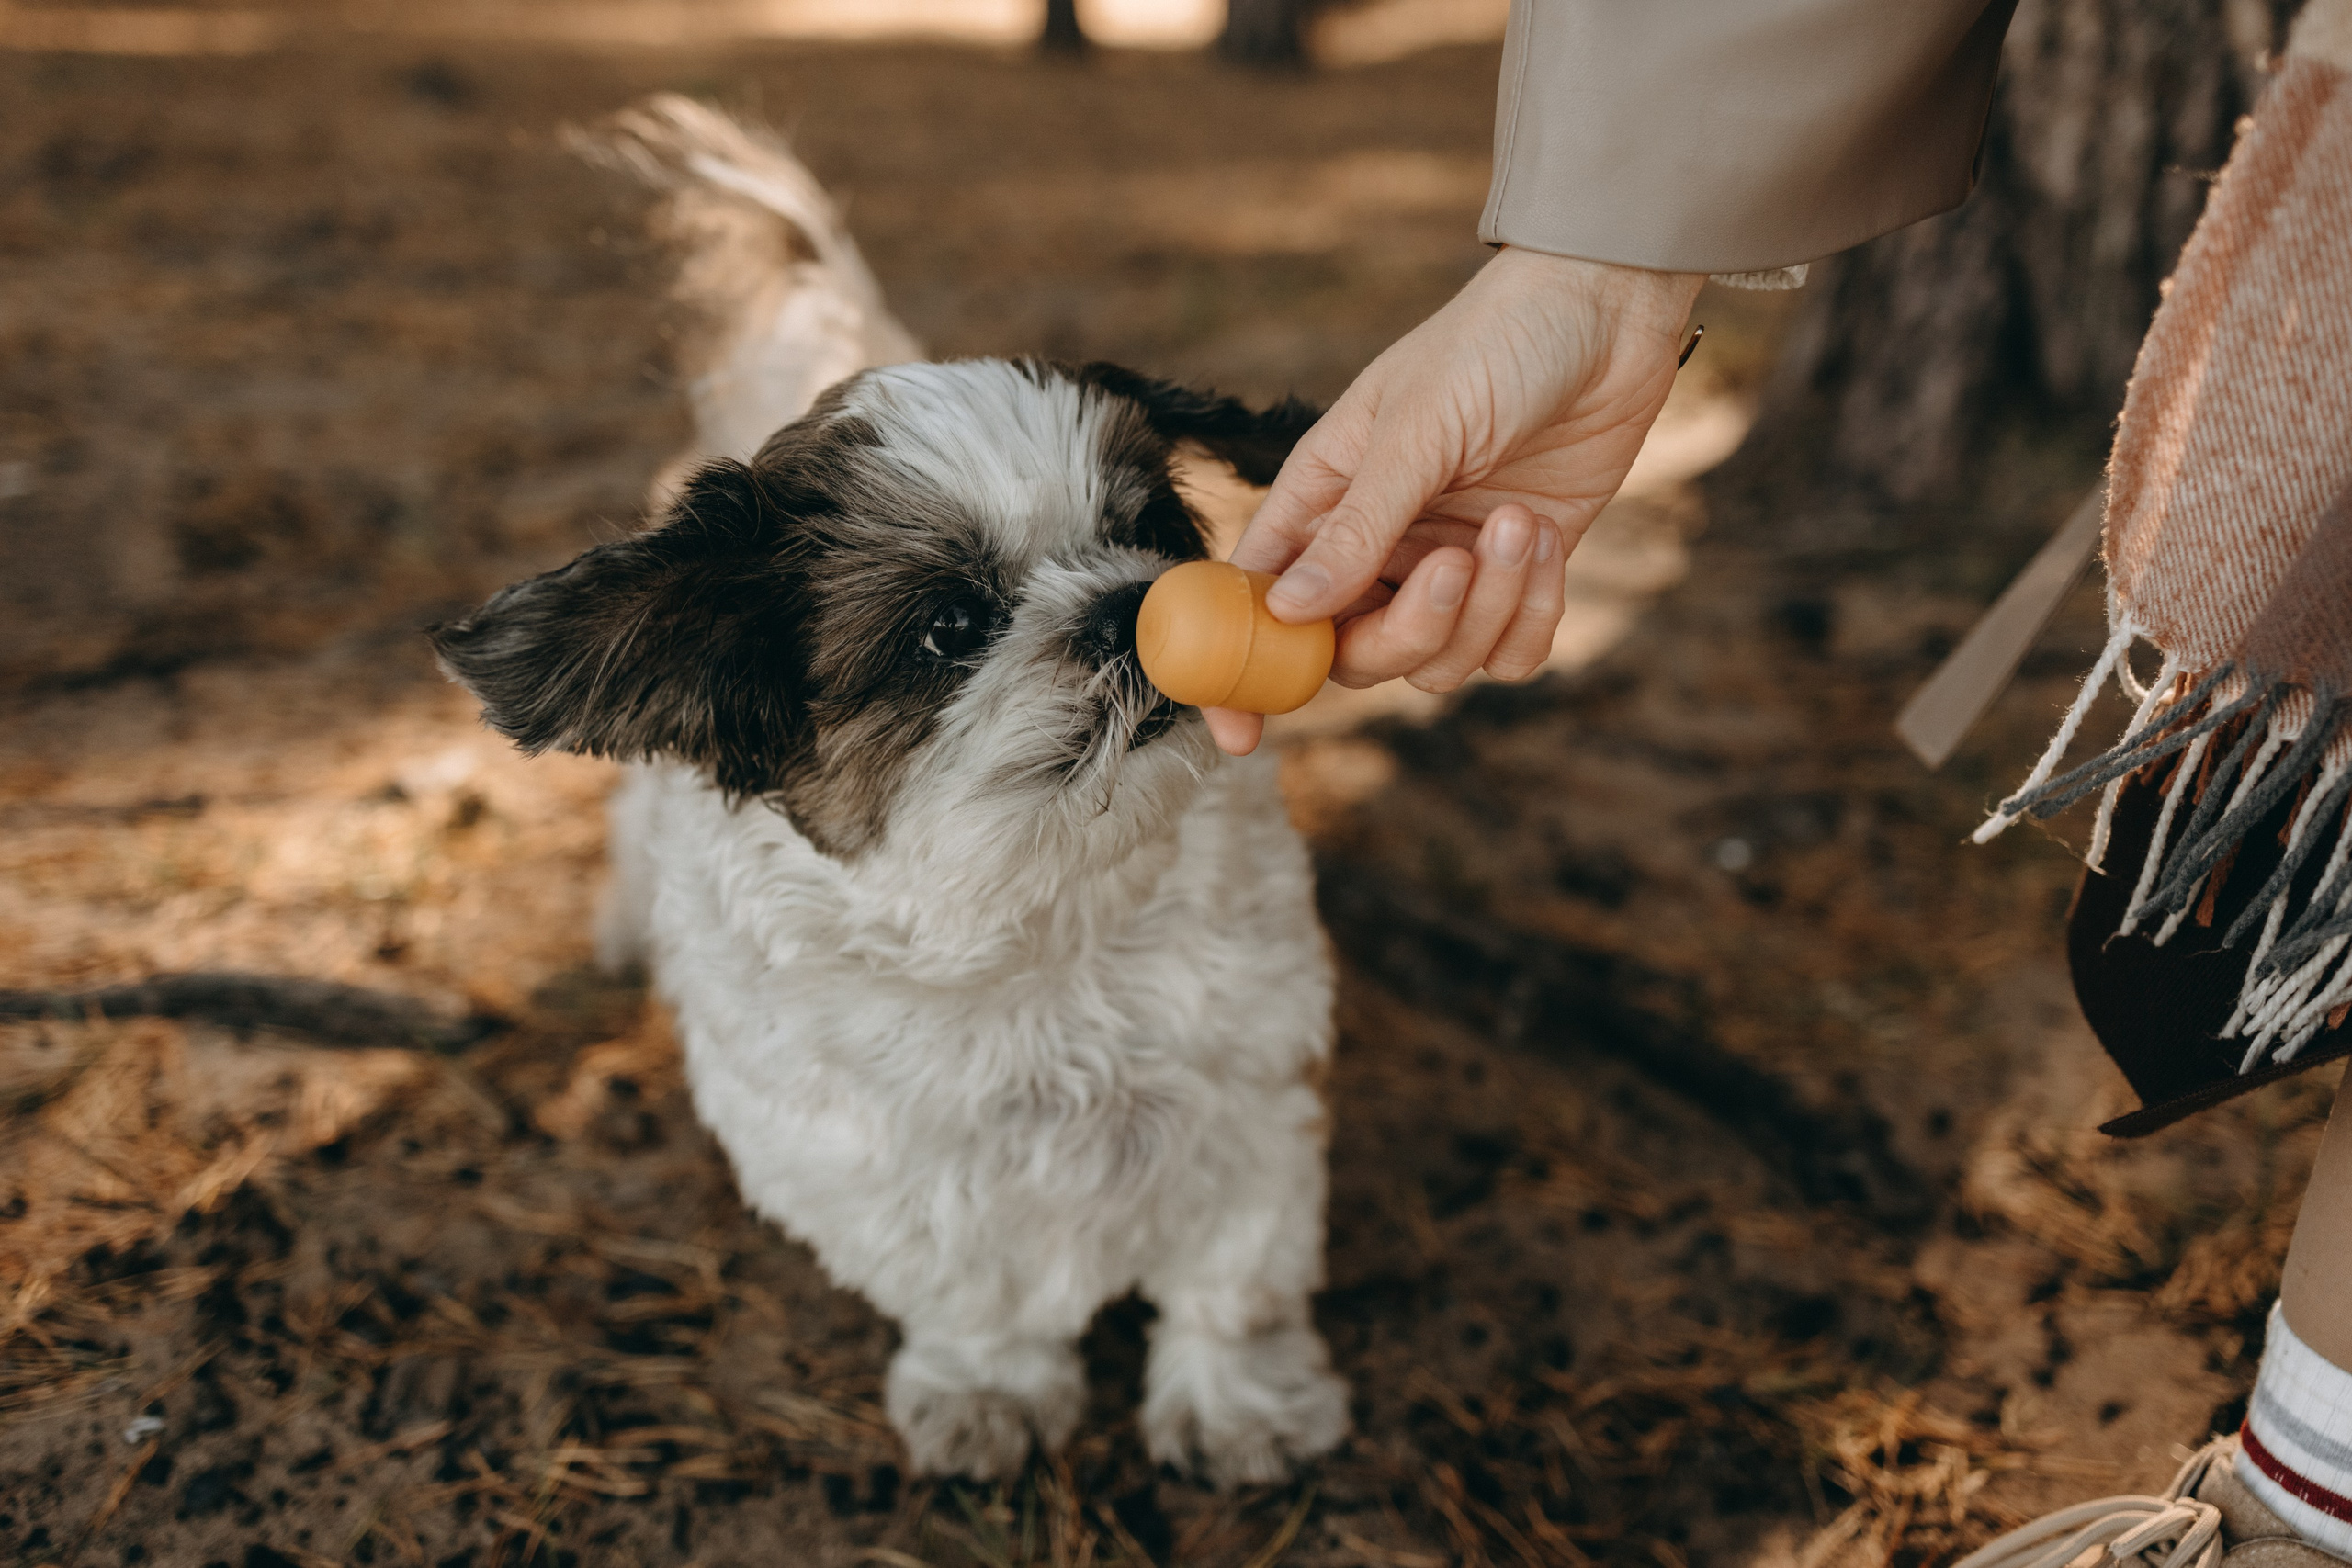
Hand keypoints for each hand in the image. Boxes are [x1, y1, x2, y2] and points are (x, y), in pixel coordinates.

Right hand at [1202, 247, 1701, 755]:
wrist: (1606, 312)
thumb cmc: (1493, 344)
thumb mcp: (1417, 428)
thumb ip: (1357, 527)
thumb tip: (1289, 612)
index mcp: (1322, 502)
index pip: (1257, 605)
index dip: (1241, 675)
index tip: (1239, 734)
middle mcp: (1376, 548)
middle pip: (1354, 657)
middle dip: (1408, 629)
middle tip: (1453, 566)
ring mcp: (1446, 568)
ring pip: (1439, 663)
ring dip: (1486, 609)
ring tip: (1519, 522)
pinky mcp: (1516, 579)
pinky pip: (1509, 653)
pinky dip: (1533, 614)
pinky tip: (1545, 537)